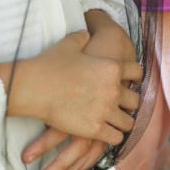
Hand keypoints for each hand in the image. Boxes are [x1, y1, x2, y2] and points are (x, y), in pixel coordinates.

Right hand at [20, 12, 142, 169]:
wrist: (31, 88)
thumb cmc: (48, 65)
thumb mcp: (68, 45)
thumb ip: (82, 38)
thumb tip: (87, 32)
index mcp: (112, 67)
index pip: (138, 72)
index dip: (134, 77)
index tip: (129, 81)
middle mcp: (114, 89)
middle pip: (135, 100)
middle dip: (128, 103)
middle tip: (120, 104)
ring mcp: (106, 110)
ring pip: (128, 122)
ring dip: (122, 121)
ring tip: (115, 121)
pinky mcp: (95, 128)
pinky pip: (116, 138)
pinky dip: (112, 136)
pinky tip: (106, 132)